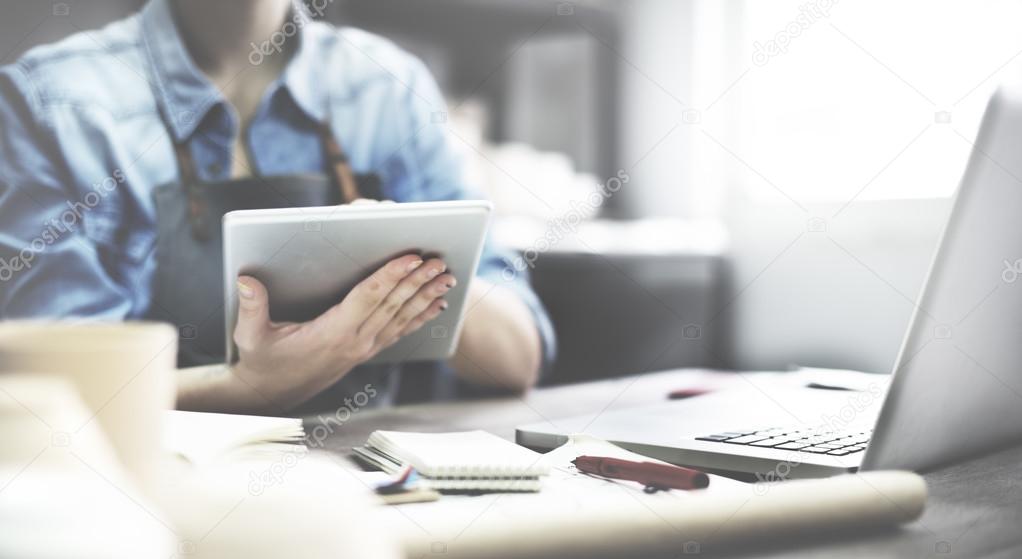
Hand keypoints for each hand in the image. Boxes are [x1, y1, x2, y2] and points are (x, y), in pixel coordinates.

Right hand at [231, 253, 455, 410]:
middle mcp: (355, 342)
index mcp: (332, 333)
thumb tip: (246, 279)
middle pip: (393, 305)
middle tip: (440, 262)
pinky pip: (399, 331)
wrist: (271, 394)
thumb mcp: (250, 336)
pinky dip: (420, 316)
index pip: (369, 298)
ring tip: (447, 277)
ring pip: (402, 317)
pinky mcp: (366, 351)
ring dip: (426, 296)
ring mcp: (364, 348)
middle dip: (418, 281)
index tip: (411, 257)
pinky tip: (437, 304)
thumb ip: (251, 306)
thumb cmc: (261, 361)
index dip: (391, 276)